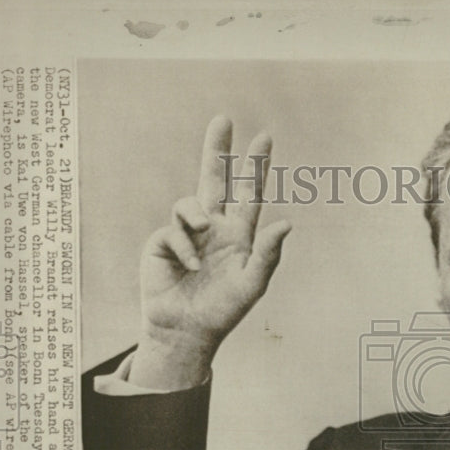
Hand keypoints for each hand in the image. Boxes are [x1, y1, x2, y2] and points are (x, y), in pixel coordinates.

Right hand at [129, 116, 291, 389]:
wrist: (186, 331)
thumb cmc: (223, 311)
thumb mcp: (252, 284)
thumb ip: (268, 254)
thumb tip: (287, 223)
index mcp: (239, 234)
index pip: (248, 193)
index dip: (255, 166)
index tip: (264, 137)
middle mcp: (213, 227)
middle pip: (215, 179)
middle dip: (217, 149)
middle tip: (223, 118)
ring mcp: (186, 233)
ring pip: (189, 203)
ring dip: (196, 217)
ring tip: (203, 240)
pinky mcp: (162, 243)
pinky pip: (172, 230)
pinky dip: (183, 246)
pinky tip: (190, 267)